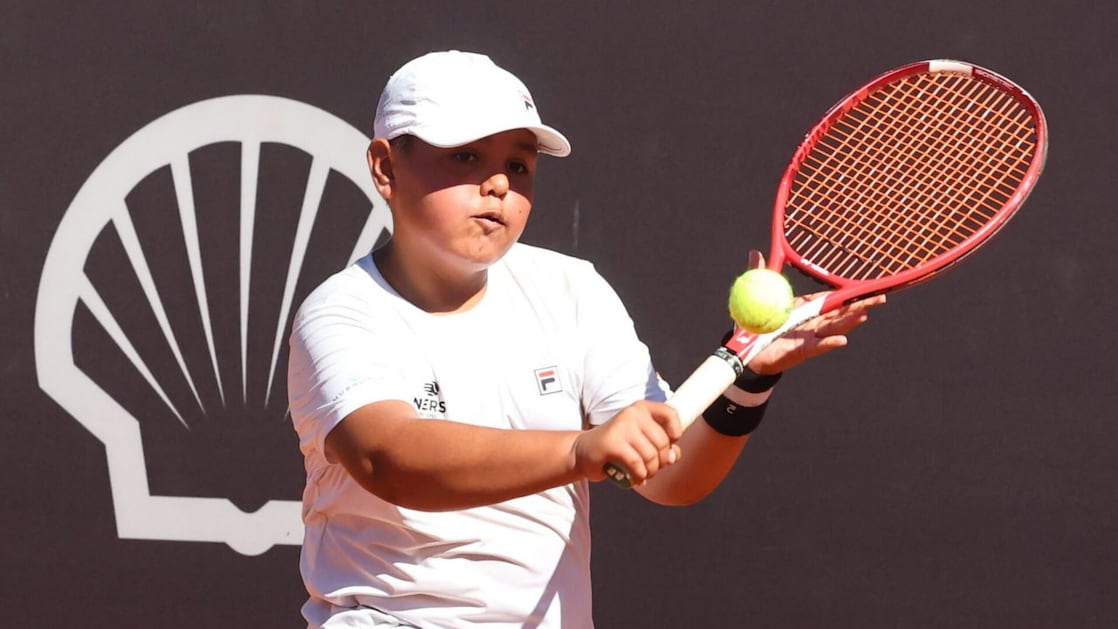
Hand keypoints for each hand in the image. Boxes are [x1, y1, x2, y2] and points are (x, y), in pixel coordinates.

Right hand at [572, 400, 682, 486]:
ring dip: (650, 472)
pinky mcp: (612, 442)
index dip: (675, 433)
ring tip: (642, 475)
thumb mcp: (642, 444)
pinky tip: (634, 479)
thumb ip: (662, 448)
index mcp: (642, 409)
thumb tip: (672, 457)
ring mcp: (622, 426)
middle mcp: (633, 413)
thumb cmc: (617, 448)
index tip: (669, 445)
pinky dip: (639, 476)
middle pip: (662, 442)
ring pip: (651, 455)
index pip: (671, 414)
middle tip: (650, 469)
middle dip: (660, 463)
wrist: (583, 452)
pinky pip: (637, 464)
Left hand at [744, 250, 886, 375]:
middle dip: (860, 306)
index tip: (867, 286)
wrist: (744, 351)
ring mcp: (809, 336)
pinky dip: (829, 343)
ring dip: (850, 321)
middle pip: (841, 313)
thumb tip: (755, 252)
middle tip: (880, 298)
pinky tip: (842, 339)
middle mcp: (812, 322)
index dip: (848, 293)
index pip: (831, 298)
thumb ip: (759, 275)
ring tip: (865, 314)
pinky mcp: (802, 350)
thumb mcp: (756, 295)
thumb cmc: (753, 324)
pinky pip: (818, 346)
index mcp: (806, 307)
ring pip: (835, 327)